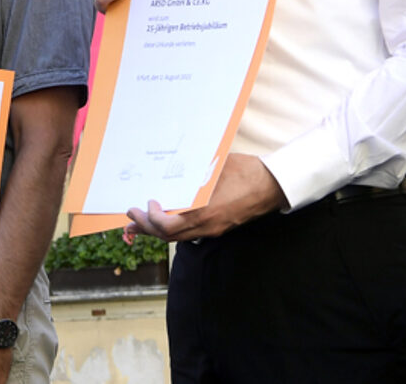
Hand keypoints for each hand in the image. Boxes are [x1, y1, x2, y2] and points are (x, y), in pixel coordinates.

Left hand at [126, 153, 283, 241]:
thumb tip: (171, 170)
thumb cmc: (246, 172)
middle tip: (131, 217)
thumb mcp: (215, 168)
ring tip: (140, 223)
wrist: (273, 185)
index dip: (151, 218)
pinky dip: (173, 228)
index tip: (146, 203)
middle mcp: (207, 227)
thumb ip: (193, 174)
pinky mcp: (217, 228)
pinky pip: (189, 233)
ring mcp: (213, 230)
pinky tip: (166, 219)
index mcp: (205, 213)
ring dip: (157, 230)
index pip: (168, 226)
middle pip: (168, 236)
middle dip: (147, 227)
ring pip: (177, 237)